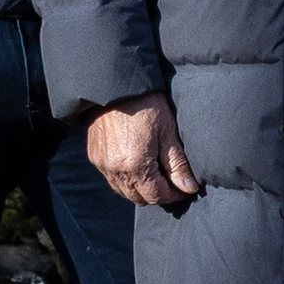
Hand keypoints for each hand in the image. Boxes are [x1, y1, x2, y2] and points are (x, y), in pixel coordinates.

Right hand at [86, 92, 202, 211]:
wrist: (116, 86)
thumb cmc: (147, 105)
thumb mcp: (168, 132)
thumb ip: (177, 164)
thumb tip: (188, 188)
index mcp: (136, 165)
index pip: (157, 195)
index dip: (174, 195)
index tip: (185, 189)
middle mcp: (116, 169)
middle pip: (139, 198)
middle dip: (157, 194)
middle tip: (172, 182)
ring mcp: (102, 164)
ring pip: (124, 192)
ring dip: (140, 189)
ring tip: (156, 175)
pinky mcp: (94, 156)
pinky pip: (111, 179)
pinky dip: (125, 179)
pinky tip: (137, 166)